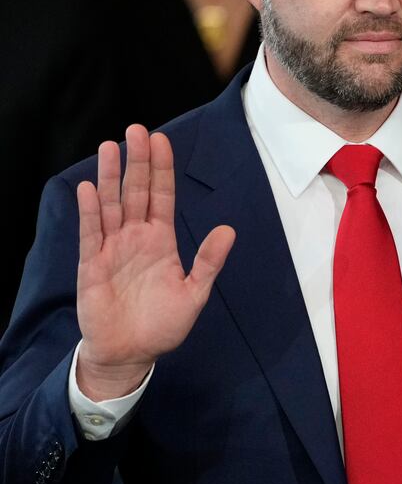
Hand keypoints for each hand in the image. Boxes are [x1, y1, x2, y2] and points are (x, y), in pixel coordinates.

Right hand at [75, 126, 234, 400]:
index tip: (161, 140)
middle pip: (136, 192)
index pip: (161, 196)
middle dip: (137, 162)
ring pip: (111, 205)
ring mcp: (112, 249)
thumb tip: (228, 230)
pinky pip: (91, 233)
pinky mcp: (93, 265)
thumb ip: (209, 261)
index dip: (161, 170)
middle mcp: (136, 238)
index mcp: (161, 241)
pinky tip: (90, 188)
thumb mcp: (195, 292)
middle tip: (136, 130)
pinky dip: (91, 211)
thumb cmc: (162, 324)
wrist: (132, 353)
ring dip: (110, 177)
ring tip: (110, 147)